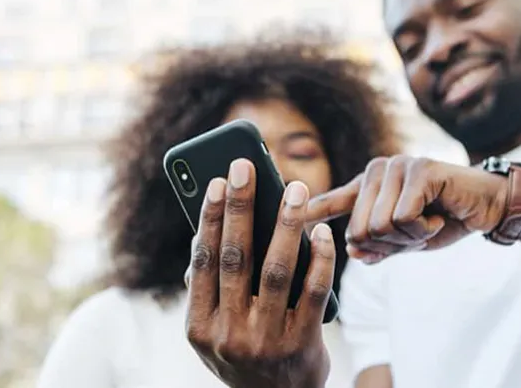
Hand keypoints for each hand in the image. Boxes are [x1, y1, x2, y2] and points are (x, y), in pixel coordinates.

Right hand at [185, 158, 332, 387]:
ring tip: (295, 188)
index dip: (209, 218)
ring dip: (285, 222)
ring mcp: (265, 340)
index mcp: (200, 327)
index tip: (216, 181)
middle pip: (235, 256)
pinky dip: (318, 257)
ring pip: (276, 268)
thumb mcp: (215, 333)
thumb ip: (208, 290)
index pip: (204, 261)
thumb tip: (207, 232)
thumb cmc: (245, 355)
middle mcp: (228, 334)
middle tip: (245, 166)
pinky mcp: (302, 343)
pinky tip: (320, 231)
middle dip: (239, 206)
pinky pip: (313, 290)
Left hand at [307, 155, 508, 262]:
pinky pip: (403, 218)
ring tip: (430, 221)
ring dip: (410, 237)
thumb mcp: (408, 239)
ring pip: (379, 226)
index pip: (336, 200)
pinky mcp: (419, 170)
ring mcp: (398, 167)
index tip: (289, 216)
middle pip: (360, 229)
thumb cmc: (447, 219)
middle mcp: (379, 170)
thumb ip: (380, 246)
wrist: (489, 208)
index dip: (314, 209)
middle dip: (391, 244)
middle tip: (418, 231)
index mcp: (372, 185)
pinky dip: (423, 228)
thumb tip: (353, 253)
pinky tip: (440, 215)